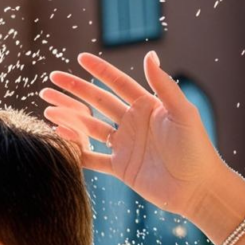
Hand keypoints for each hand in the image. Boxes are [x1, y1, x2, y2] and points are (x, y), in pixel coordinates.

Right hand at [40, 51, 230, 218]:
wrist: (197, 188)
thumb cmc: (196, 148)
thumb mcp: (182, 113)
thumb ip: (164, 85)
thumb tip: (149, 56)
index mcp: (147, 106)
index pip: (118, 83)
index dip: (99, 70)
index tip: (80, 58)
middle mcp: (132, 122)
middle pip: (97, 102)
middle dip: (74, 91)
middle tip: (51, 81)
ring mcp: (124, 144)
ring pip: (90, 126)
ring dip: (69, 117)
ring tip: (47, 108)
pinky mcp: (120, 167)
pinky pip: (92, 156)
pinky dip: (75, 148)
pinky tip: (59, 138)